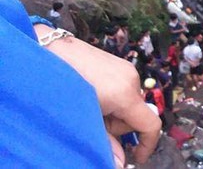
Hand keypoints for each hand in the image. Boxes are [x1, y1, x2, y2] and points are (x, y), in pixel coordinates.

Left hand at [34, 25, 161, 166]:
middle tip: (94, 122)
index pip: (151, 124)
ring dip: (114, 111)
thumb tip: (119, 163)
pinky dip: (112, 98)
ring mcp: (126, 68)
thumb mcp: (84, 120)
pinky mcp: (118, 63)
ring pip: (129, 102)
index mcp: (125, 95)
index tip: (136, 157)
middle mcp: (132, 79)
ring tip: (89, 106)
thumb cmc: (63, 87)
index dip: (147, 145)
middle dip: (119, 125)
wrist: (48, 49)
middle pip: (137, 114)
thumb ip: (105, 142)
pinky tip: (92, 94)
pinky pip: (123, 89)